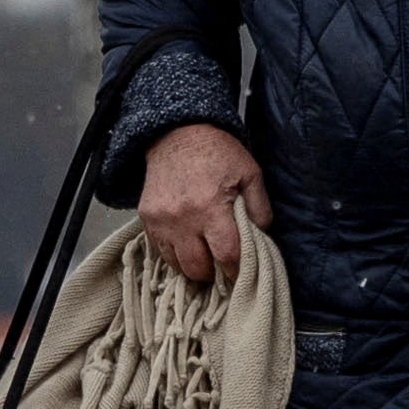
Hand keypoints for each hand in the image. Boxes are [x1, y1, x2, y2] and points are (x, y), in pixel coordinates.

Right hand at [140, 124, 270, 283]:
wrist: (176, 133)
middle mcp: (183, 218)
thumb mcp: (250, 173)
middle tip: (221, 269)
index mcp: (211, 207)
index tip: (241, 274)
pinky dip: (174, 253)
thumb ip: (260, 208)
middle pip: (197, 267)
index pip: (226, 255)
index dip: (236, 270)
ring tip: (203, 259)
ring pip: (175, 264)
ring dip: (191, 266)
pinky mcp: (147, 218)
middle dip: (212, 274)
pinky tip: (187, 244)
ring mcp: (162, 220)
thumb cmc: (218, 152)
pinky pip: (159, 249)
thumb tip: (261, 236)